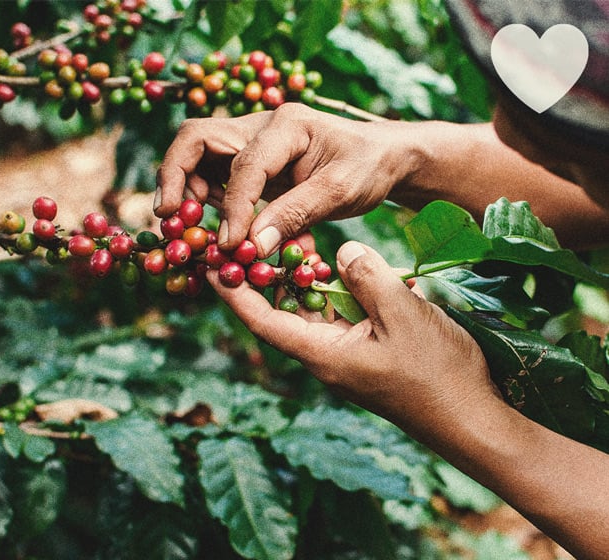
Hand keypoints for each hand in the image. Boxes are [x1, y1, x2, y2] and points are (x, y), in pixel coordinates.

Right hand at [156, 103, 423, 257]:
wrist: (383, 156)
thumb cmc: (369, 167)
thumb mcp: (341, 191)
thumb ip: (295, 215)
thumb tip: (251, 247)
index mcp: (286, 126)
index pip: (243, 165)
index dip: (232, 208)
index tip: (230, 245)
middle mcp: (261, 126)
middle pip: (196, 138)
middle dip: (175, 177)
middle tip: (169, 218)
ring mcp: (253, 141)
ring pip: (198, 155)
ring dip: (186, 188)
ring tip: (190, 225)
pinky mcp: (253, 161)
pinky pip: (215, 174)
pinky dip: (207, 198)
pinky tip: (218, 224)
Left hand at [206, 240, 498, 438]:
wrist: (472, 418)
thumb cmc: (437, 373)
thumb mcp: (402, 314)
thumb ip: (367, 277)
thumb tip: (342, 252)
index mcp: (322, 354)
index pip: (263, 320)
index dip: (234, 292)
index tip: (212, 264)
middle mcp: (326, 357)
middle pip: (283, 313)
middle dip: (268, 278)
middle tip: (255, 240)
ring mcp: (347, 357)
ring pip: (314, 314)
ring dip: (305, 282)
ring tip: (295, 245)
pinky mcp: (367, 355)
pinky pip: (340, 319)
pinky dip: (337, 293)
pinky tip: (344, 270)